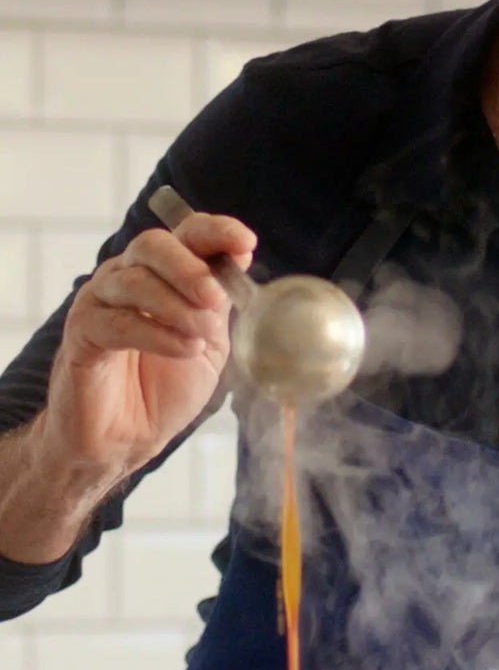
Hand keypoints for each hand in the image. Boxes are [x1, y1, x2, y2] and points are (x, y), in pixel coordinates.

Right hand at [37, 208, 255, 490]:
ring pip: (134, 282)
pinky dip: (157, 334)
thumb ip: (219, 305)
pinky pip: (117, 322)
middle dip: (190, 268)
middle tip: (215, 298)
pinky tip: (183, 348)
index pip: (187, 234)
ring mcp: (100, 303)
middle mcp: (128, 278)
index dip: (216, 231)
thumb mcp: (208, 342)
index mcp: (165, 274)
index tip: (246, 242)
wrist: (128, 438)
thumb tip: (241, 261)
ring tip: (201, 335)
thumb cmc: (166, 387)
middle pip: (153, 245)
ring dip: (176, 307)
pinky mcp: (81, 334)